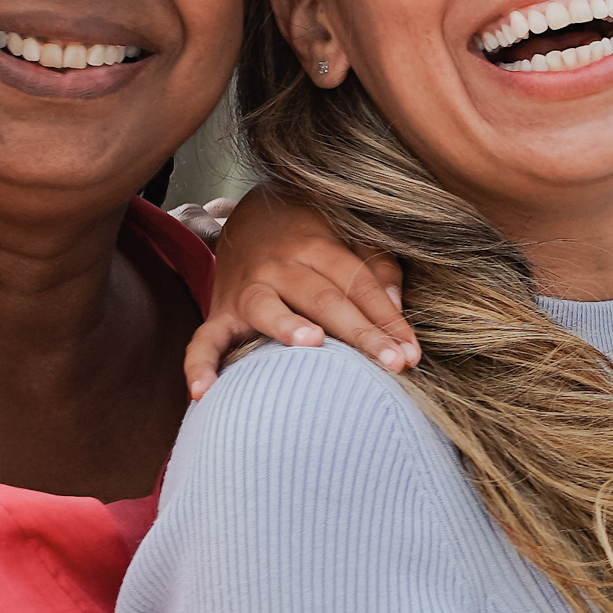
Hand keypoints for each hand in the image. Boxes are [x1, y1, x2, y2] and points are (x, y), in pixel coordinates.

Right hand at [183, 185, 416, 396]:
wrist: (250, 220)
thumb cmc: (312, 239)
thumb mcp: (348, 238)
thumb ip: (376, 269)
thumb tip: (397, 308)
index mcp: (317, 246)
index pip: (359, 284)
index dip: (389, 319)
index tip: (413, 353)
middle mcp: (280, 266)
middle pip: (325, 299)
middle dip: (361, 333)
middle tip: (394, 364)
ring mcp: (247, 289)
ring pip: (268, 308)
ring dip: (287, 325)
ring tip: (313, 344)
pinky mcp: (220, 313)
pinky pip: (203, 340)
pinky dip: (199, 365)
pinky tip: (205, 393)